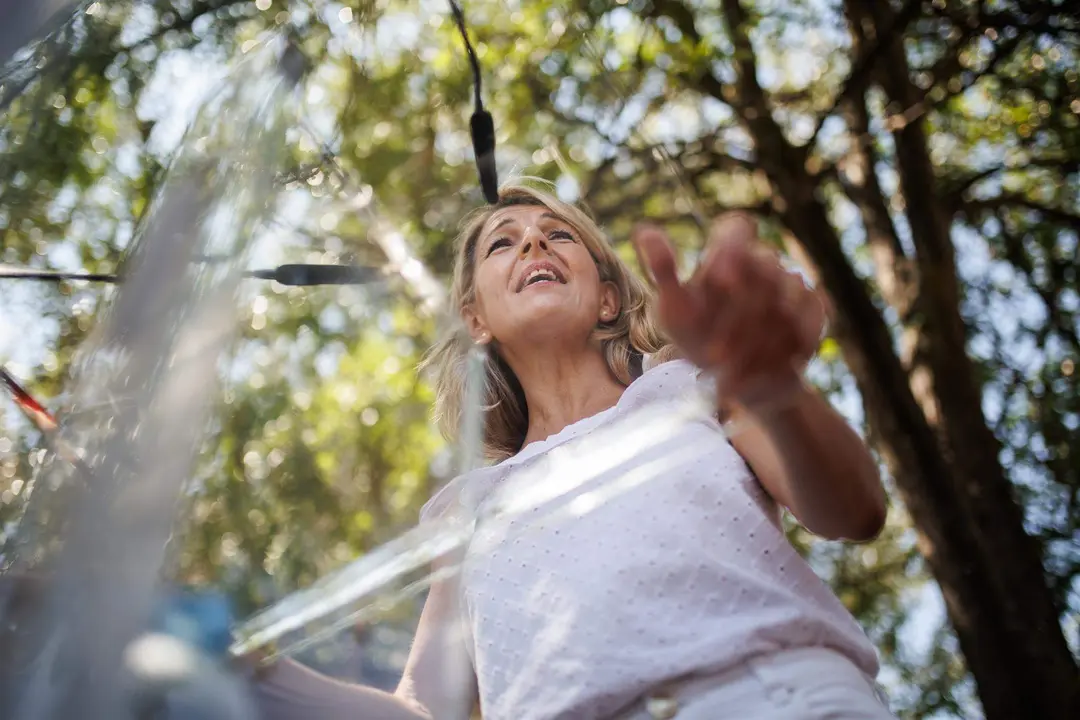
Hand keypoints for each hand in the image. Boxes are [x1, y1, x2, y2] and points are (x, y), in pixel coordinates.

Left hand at [633, 214, 825, 413]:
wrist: (735, 378)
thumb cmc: (697, 336)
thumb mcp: (674, 310)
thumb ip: (663, 271)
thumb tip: (645, 230)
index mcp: (726, 254)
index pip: (738, 228)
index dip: (733, 250)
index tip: (720, 283)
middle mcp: (763, 263)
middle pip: (766, 266)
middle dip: (738, 317)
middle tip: (713, 355)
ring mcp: (793, 286)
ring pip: (788, 299)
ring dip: (757, 341)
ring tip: (730, 374)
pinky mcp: (813, 312)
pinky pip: (808, 322)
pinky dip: (784, 351)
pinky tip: (761, 373)